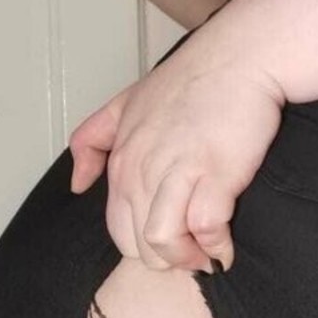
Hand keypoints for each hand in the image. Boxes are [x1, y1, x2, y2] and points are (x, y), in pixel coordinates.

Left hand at [67, 22, 285, 272]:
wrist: (240, 57)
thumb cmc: (193, 80)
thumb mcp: (127, 103)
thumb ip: (93, 140)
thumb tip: (77, 184)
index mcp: (123, 159)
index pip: (118, 229)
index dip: (146, 246)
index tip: (173, 243)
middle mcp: (142, 169)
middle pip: (140, 245)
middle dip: (168, 260)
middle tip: (193, 254)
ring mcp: (178, 172)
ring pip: (165, 243)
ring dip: (189, 259)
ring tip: (209, 255)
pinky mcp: (216, 174)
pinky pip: (207, 230)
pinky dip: (218, 247)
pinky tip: (228, 245)